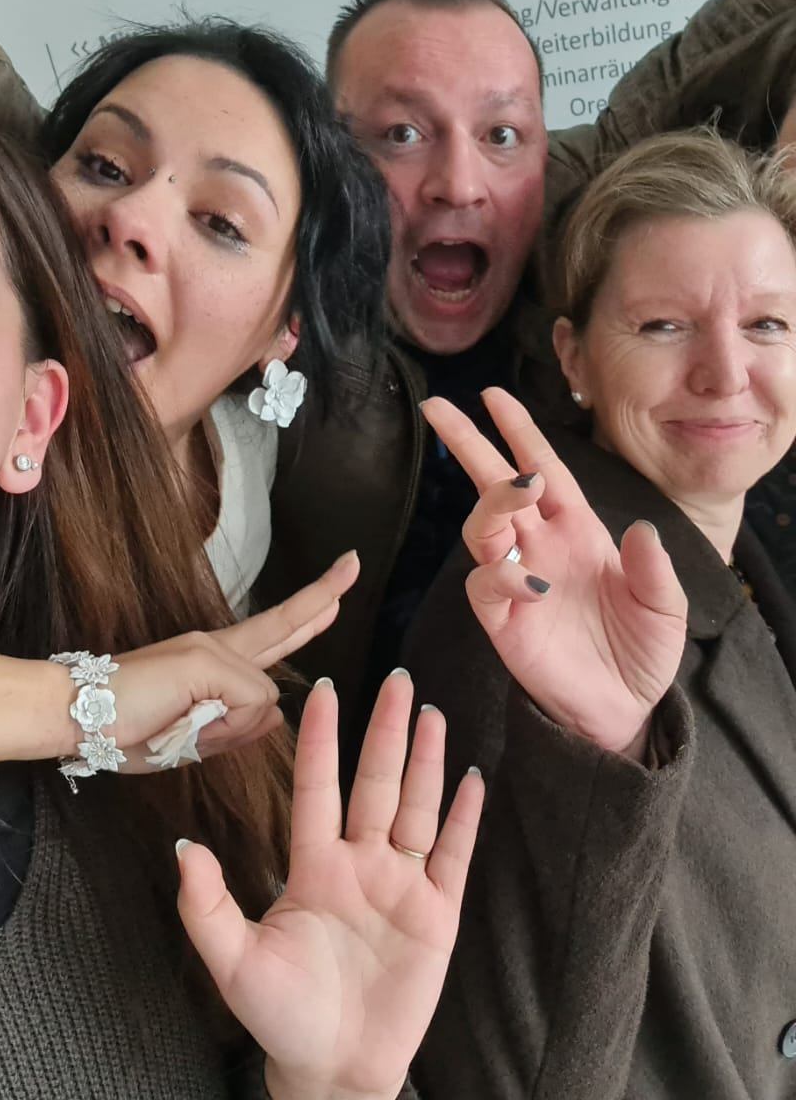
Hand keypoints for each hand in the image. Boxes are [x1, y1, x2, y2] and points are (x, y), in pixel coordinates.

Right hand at [101, 550, 359, 769]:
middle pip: (282, 623)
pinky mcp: (204, 660)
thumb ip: (237, 727)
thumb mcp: (192, 740)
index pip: (271, 634)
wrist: (74, 714)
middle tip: (352, 564)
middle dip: (322, 598)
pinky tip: (185, 726)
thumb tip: (277, 712)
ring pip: (263, 696)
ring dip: (233, 730)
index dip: (306, 614)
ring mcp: (211, 650)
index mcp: (214, 663)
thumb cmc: (123, 729)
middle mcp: (216, 647)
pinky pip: (247, 704)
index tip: (334, 592)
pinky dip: (225, 728)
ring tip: (182, 732)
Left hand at [176, 673, 482, 1099]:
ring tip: (433, 713)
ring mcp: (400, 886)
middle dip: (387, 730)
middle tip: (399, 679)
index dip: (320, 737)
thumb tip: (184, 846)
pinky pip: (453, 856)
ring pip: (417, 808)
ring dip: (427, 761)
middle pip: (377, 783)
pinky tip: (471, 779)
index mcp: (312, 865)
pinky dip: (463, 818)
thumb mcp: (232, 961)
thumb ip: (206, 905)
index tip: (322, 687)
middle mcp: (359, 864)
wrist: (332, 1070)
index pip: (318, 785)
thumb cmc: (279, 1015)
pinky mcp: (436, 916)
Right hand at [421, 387, 686, 756]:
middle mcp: (538, 546)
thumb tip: (638, 529)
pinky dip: (502, 575)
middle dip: (467, 444)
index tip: (492, 395)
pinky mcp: (501, 619)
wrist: (623, 708)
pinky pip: (485, 584)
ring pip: (482, 526)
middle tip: (438, 409)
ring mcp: (515, 580)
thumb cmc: (641, 649)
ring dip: (495, 502)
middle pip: (493, 485)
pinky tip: (532, 582)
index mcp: (576, 530)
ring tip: (518, 490)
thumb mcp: (665, 606)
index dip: (517, 431)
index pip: (540, 468)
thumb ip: (653, 568)